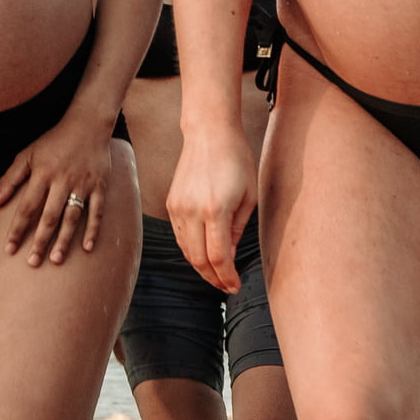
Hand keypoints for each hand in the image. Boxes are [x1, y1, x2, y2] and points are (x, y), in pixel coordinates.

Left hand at [0, 117, 116, 265]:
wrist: (88, 123)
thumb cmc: (54, 141)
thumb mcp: (27, 154)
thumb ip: (10, 179)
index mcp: (41, 174)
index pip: (26, 207)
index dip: (17, 229)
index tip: (9, 249)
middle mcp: (62, 181)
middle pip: (48, 216)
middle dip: (39, 241)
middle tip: (32, 263)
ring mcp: (82, 184)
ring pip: (72, 217)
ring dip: (64, 240)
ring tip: (55, 260)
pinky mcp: (99, 186)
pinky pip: (97, 211)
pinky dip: (93, 230)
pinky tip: (87, 248)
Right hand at [167, 122, 257, 292]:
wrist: (209, 133)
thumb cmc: (237, 160)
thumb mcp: (249, 196)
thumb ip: (238, 230)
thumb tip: (229, 258)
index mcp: (215, 210)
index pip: (218, 257)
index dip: (226, 277)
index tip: (234, 286)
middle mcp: (192, 211)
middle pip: (198, 259)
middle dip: (213, 278)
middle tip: (226, 286)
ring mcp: (178, 208)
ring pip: (186, 250)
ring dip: (201, 267)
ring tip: (217, 274)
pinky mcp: (171, 204)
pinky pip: (179, 236)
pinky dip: (191, 250)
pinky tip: (204, 253)